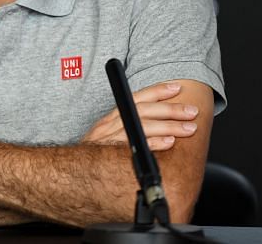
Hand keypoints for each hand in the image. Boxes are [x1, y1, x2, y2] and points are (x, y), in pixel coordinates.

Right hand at [81, 82, 198, 150]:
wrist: (70, 172)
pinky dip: (154, 143)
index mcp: (112, 117)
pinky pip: (136, 146)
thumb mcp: (107, 135)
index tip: (176, 88)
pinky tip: (169, 142)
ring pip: (142, 125)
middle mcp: (110, 124)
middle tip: (191, 111)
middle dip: (170, 109)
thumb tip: (158, 122)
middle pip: (143, 110)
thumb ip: (127, 127)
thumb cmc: (95, 155)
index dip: (157, 91)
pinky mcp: (112, 154)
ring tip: (188, 128)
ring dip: (169, 125)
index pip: (136, 98)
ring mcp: (110, 139)